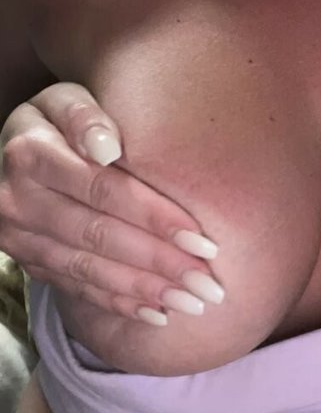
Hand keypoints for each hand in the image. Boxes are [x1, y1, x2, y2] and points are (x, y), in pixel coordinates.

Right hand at [0, 83, 221, 325]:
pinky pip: (74, 287)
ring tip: (192, 304)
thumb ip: (85, 117)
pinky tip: (156, 313)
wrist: (14, 149)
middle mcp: (19, 200)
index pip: (104, 190)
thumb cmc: (57, 120)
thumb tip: (107, 148)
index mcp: (32, 154)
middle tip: (209, 287)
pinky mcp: (26, 260)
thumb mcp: (65, 99)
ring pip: (88, 269)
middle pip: (100, 236)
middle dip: (159, 264)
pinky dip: (117, 302)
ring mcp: (19, 236)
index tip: (202, 242)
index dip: (155, 217)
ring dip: (143, 290)